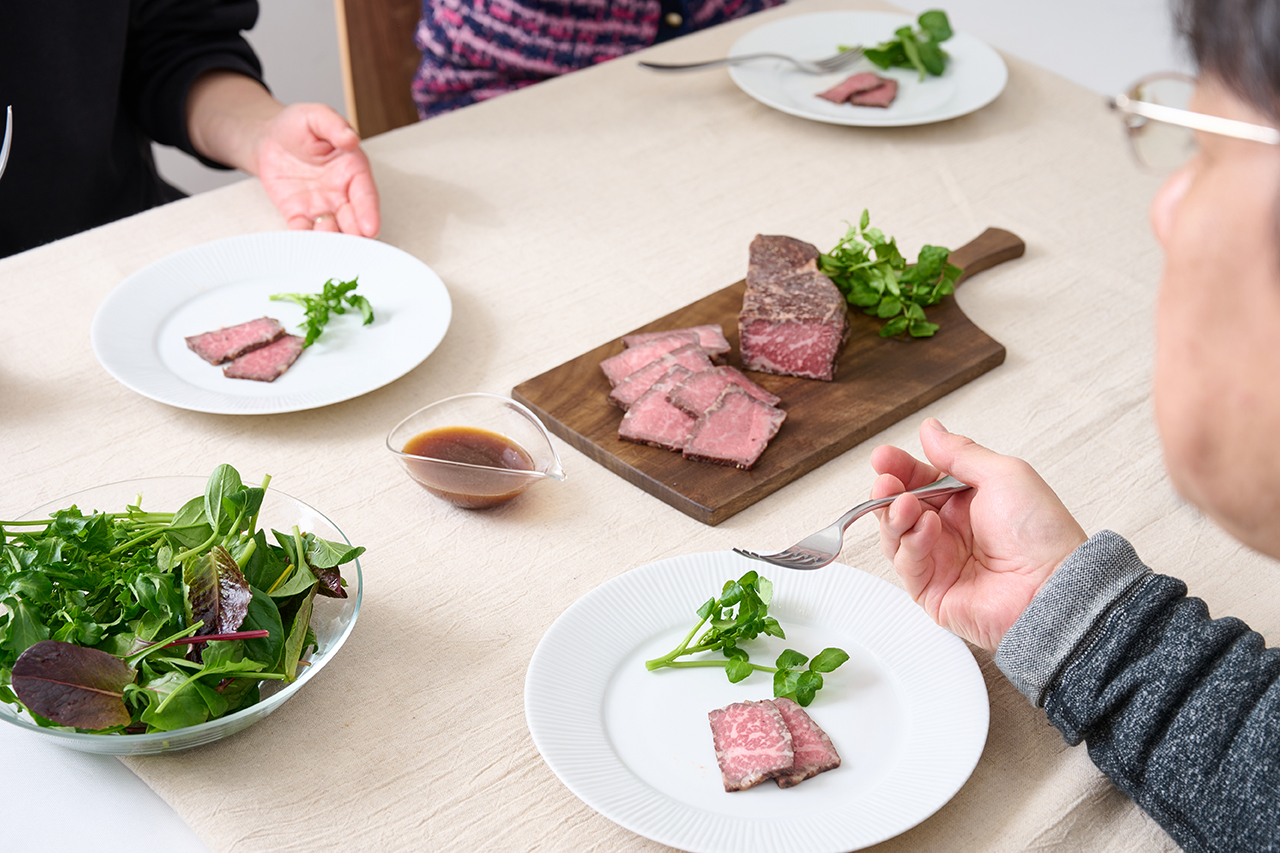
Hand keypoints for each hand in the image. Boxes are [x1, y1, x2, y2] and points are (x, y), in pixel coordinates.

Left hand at [185, 72, 379, 237]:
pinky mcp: (299, 215)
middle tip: (353, 246)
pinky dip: (304, 239)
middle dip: (355, 234)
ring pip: (332, 230)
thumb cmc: (297, 126)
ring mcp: (322, 207)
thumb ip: (333, 125)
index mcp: (353, 170)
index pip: (366, 194)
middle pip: (353, 219)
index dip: (369, 212)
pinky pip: (304, 231)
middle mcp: (342, 193)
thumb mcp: (315, 116)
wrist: (269, 139)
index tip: (370, 228)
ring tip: (326, 242)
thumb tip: (350, 138)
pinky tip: (304, 243)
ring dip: (332, 239)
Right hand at [871, 419, 1086, 649]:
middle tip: (886, 480)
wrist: (1051, 586)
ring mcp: (941, 561)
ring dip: (894, 515)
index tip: (884, 457)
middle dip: (889, 491)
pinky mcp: (932, 590)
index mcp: (969, 502)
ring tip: (906, 503)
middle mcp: (952, 531)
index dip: (901, 468)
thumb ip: (961, 453)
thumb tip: (932, 431)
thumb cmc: (1041, 534)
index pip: (921, 481)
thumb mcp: (1003, 474)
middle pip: (902, 507)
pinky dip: (910, 542)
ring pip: (896, 535)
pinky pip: (905, 563)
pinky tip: (927, 528)